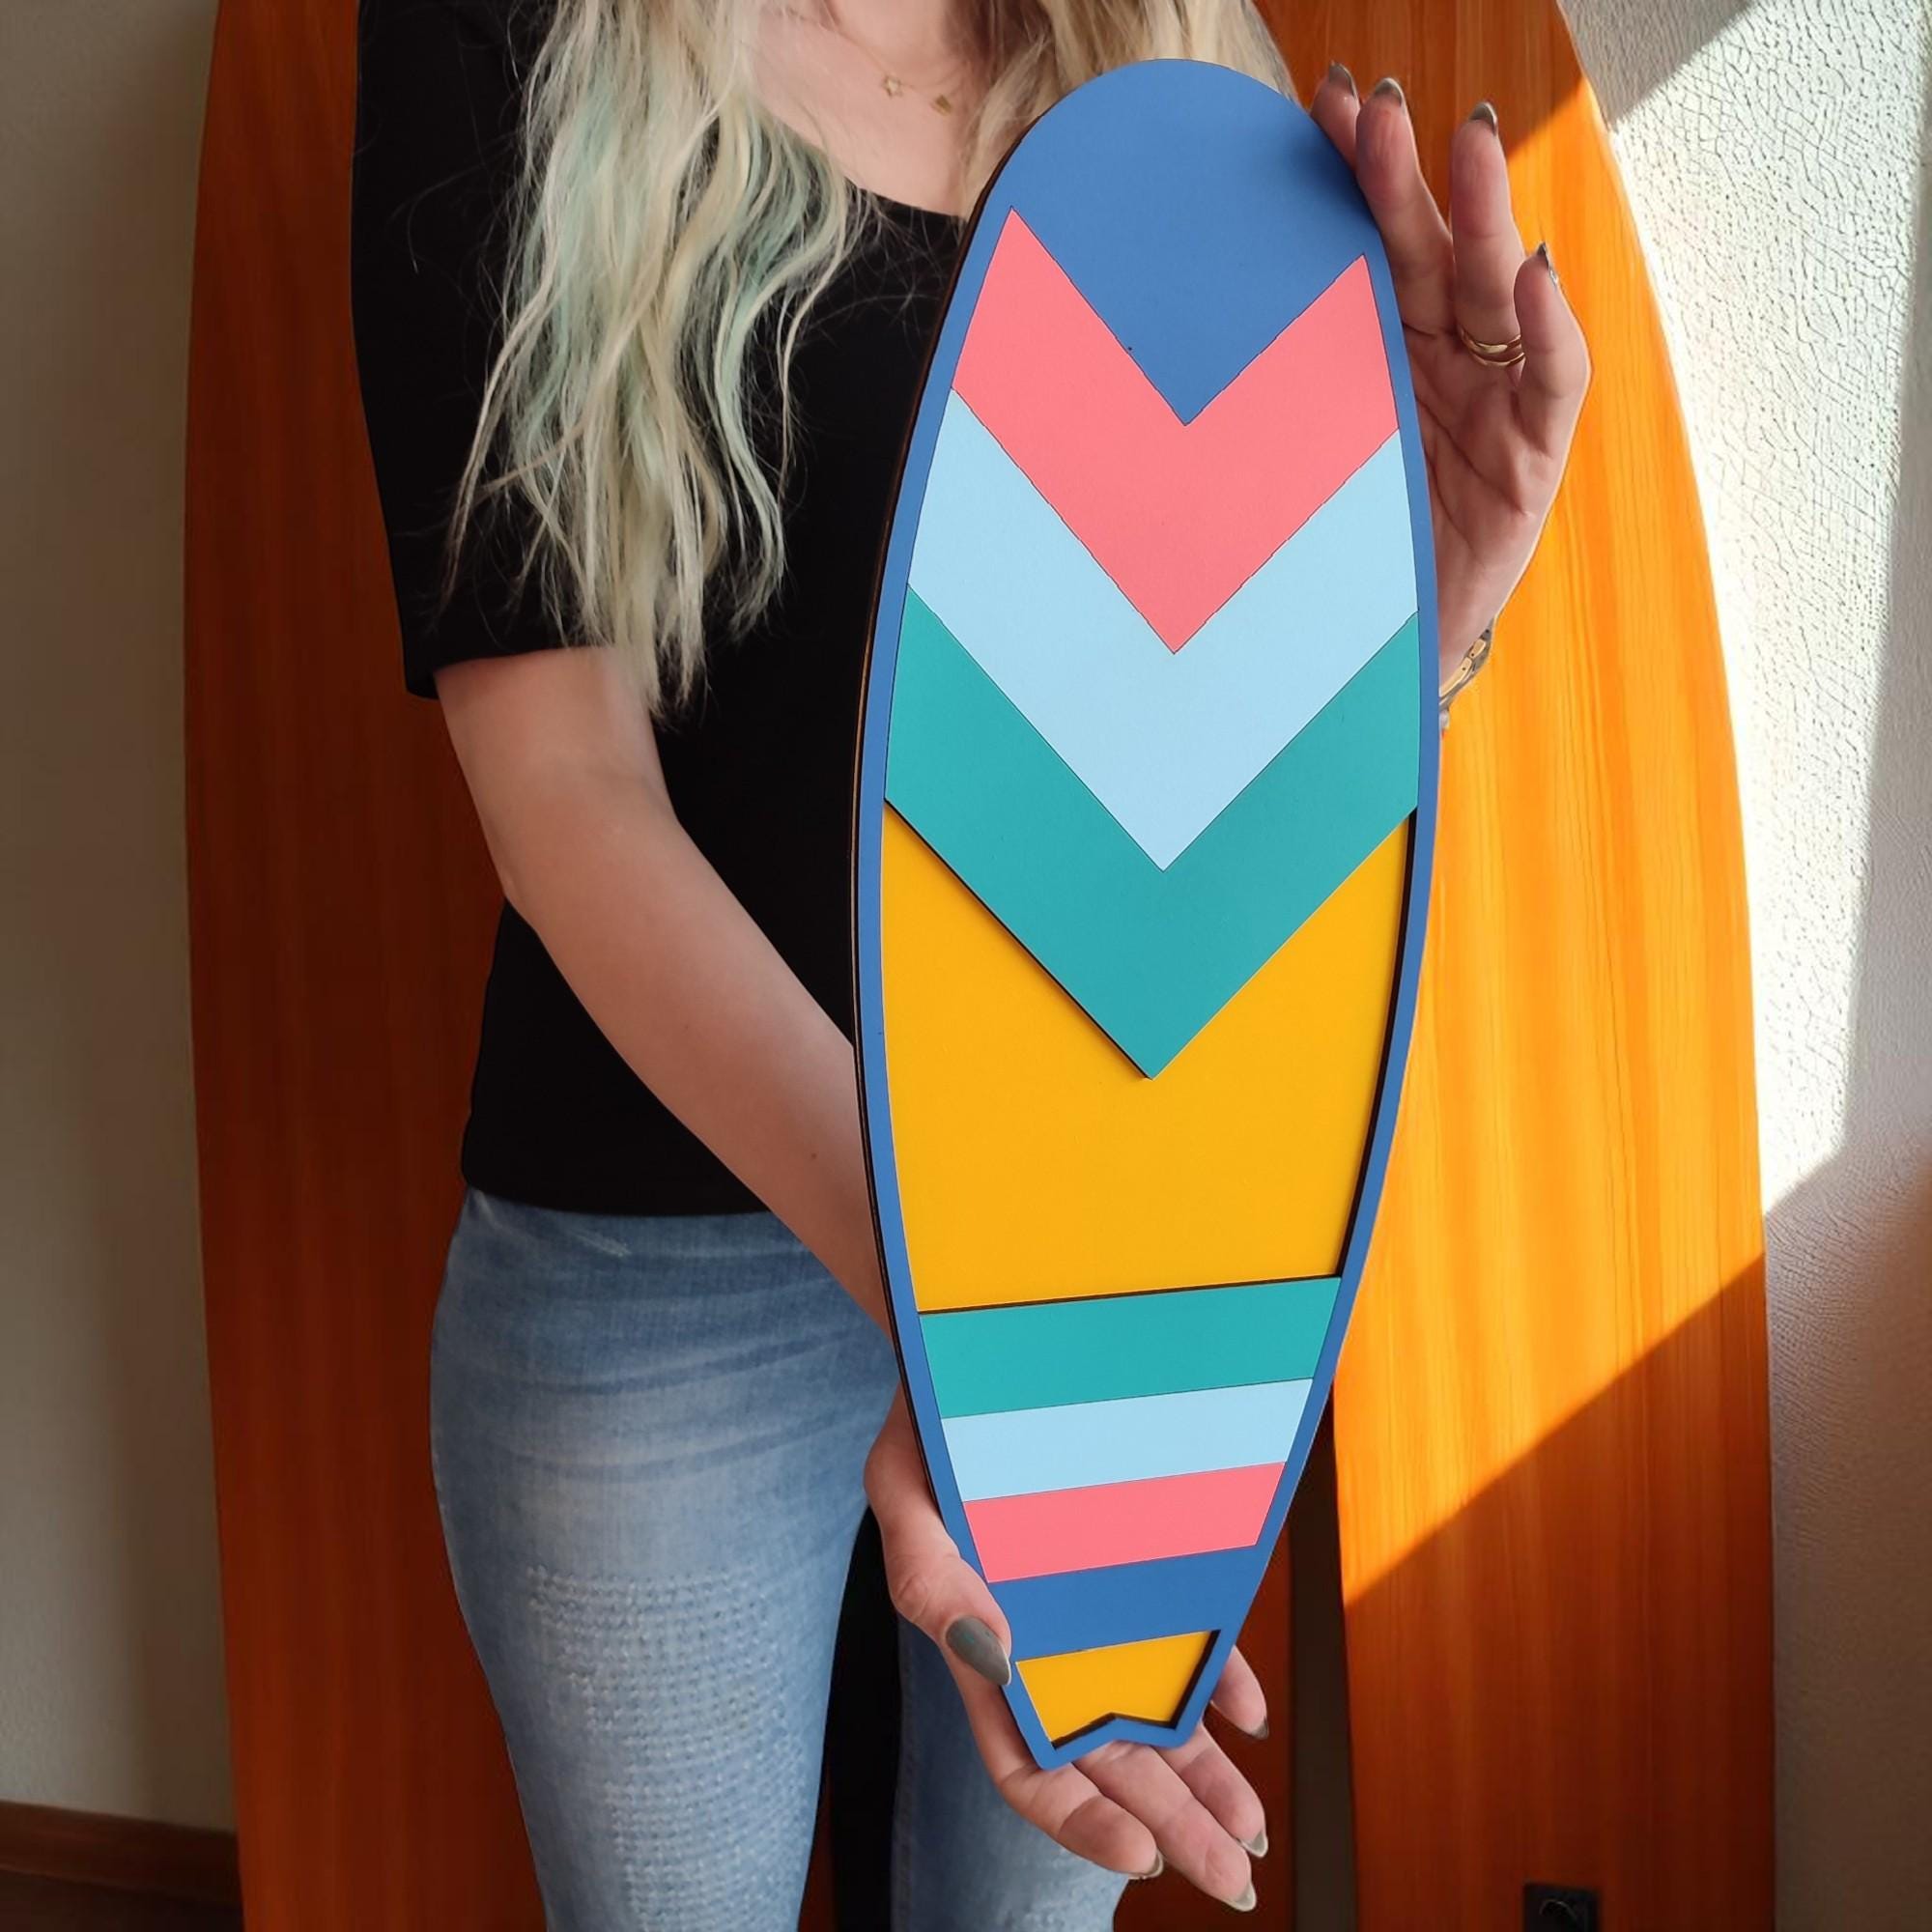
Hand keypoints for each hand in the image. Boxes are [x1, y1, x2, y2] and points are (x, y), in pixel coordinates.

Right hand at [864, 1394, 1271, 1907]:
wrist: (979, 1350)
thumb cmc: (930, 1425)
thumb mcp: (905, 1494)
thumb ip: (933, 1579)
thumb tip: (992, 1657)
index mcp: (981, 1648)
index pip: (1026, 1763)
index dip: (1081, 1821)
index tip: (1140, 1857)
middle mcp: (1043, 1646)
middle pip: (1106, 1761)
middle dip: (1168, 1824)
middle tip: (1230, 1878)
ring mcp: (1092, 1610)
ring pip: (1149, 1714)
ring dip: (1203, 1776)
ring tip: (1250, 1830)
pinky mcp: (1132, 1566)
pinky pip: (1180, 1637)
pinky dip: (1218, 1679)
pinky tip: (1250, 1714)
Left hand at [1310, 70, 1591, 680]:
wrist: (1364, 665)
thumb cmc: (1319, 563)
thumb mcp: (1270, 467)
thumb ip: (1252, 389)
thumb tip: (1177, 307)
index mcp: (1372, 355)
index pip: (1366, 247)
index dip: (1352, 177)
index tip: (1320, 104)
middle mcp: (1436, 367)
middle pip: (1427, 254)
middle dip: (1408, 176)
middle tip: (1381, 107)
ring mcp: (1487, 408)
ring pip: (1492, 295)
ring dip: (1483, 216)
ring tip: (1472, 144)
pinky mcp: (1529, 465)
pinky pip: (1549, 384)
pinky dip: (1547, 330)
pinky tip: (1534, 275)